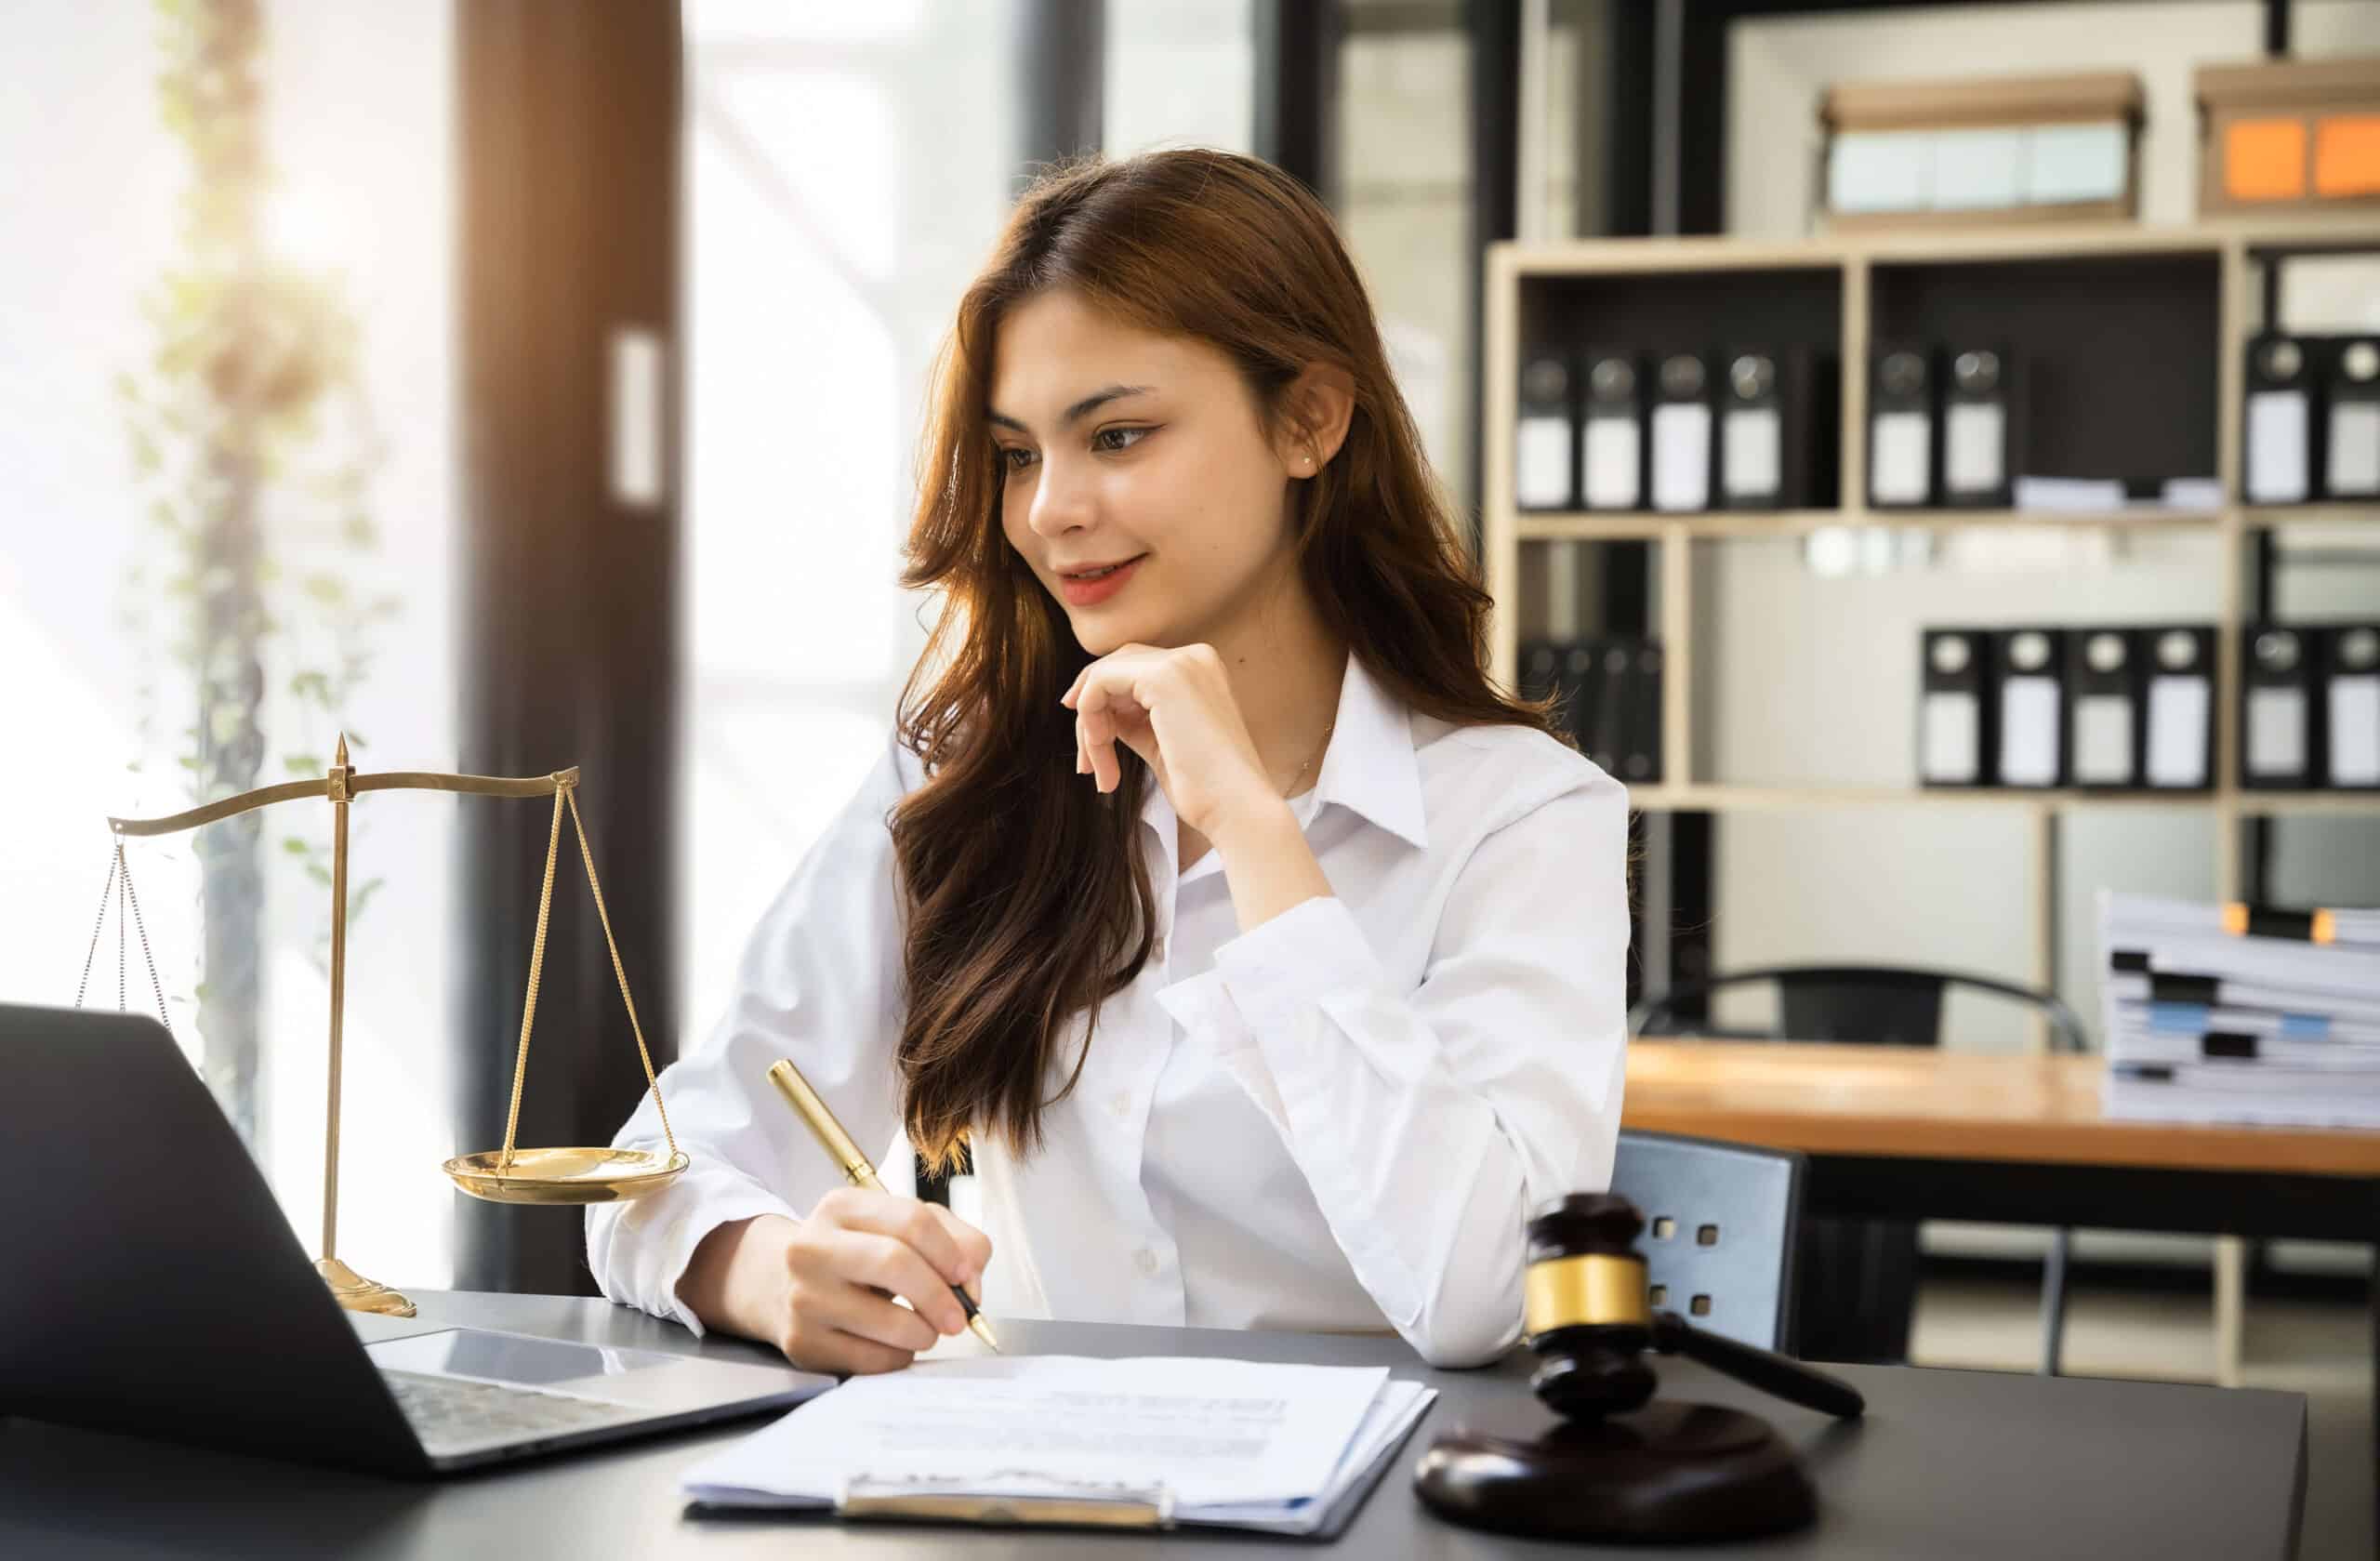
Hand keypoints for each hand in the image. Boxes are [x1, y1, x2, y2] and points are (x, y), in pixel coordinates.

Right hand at [680, 1189, 991, 1374]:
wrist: (778, 1284)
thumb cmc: (855, 1253)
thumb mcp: (897, 1226)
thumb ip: (953, 1239)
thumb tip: (973, 1280)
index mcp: (841, 1207)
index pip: (912, 1221)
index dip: (951, 1252)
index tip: (966, 1276)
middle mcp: (813, 1246)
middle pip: (896, 1263)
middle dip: (940, 1296)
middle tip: (959, 1318)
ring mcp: (803, 1297)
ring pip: (887, 1321)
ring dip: (924, 1333)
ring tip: (927, 1331)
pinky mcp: (802, 1343)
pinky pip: (871, 1359)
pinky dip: (899, 1356)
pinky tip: (896, 1345)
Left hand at [1061, 642, 1283, 842]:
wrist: (1237, 810)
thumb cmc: (1206, 790)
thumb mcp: (1162, 742)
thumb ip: (1134, 718)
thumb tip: (1097, 711)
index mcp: (1200, 670)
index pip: (1133, 671)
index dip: (1103, 708)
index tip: (1093, 754)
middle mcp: (1194, 657)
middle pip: (1114, 668)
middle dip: (1090, 715)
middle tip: (1087, 766)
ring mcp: (1180, 663)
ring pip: (1102, 677)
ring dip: (1089, 727)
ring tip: (1100, 772)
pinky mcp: (1162, 678)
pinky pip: (1098, 684)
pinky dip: (1090, 721)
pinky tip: (1102, 756)